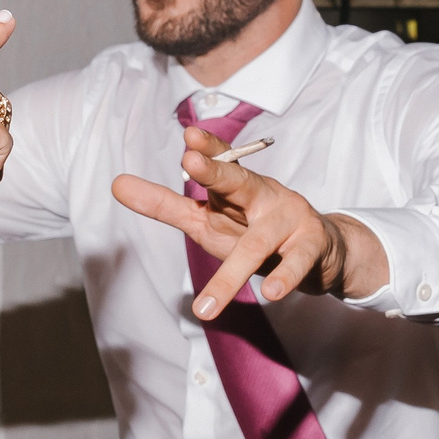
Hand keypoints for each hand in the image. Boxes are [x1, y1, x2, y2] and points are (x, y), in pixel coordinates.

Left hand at [110, 128, 386, 319]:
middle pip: (238, 182)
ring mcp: (289, 219)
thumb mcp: (207, 220)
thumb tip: (116, 184)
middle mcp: (263, 194)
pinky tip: (271, 292)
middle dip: (216, 172)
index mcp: (236, 187)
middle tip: (190, 160)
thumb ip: (165, 204)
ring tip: (207, 303)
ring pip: (256, 244)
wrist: (322, 252)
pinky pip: (297, 262)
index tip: (187, 134)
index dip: (207, 147)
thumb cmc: (253, 232)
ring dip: (232, 273)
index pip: (221, 161)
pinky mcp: (310, 246)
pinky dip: (285, 277)